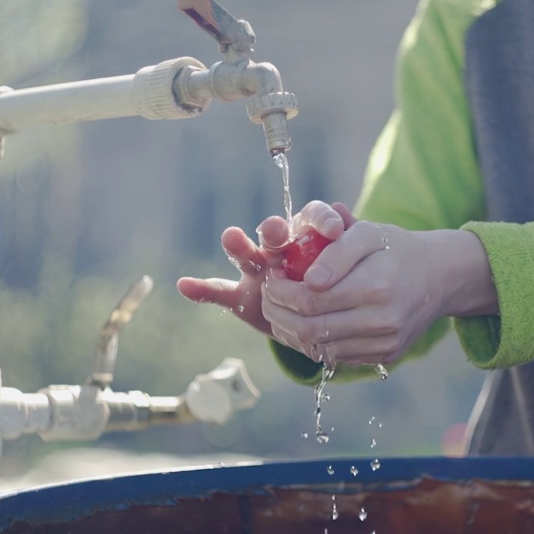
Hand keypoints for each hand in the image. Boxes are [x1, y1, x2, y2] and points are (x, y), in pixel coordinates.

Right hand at [176, 201, 353, 337]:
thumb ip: (347, 243)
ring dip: (238, 246)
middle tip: (279, 230)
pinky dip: (201, 291)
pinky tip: (185, 286)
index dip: (321, 220)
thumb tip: (344, 209)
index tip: (336, 231)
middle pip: (274, 235)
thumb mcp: (348, 270)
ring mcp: (256, 273)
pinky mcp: (240, 297)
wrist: (317, 323)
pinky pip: (219, 293)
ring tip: (232, 236)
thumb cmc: (333, 288)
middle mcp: (278, 251)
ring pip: (246, 256)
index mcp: (307, 239)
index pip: (312, 218)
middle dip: (275, 231)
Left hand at [261, 212, 497, 365]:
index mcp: (375, 287)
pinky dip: (314, 343)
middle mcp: (382, 321)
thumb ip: (335, 252)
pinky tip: (305, 323)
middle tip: (268, 297)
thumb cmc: (395, 248)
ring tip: (282, 310)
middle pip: (310, 330)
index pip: (309, 301)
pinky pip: (338, 357)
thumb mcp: (367, 233)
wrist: (438, 276)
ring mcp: (385, 343)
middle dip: (278, 314)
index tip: (270, 278)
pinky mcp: (386, 356)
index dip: (280, 292)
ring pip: (320, 349)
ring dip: (291, 332)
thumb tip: (309, 282)